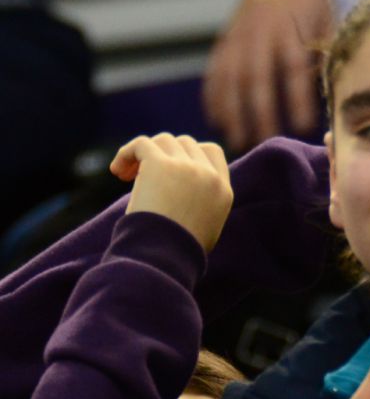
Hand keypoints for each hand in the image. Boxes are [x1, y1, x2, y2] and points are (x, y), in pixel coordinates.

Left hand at [110, 133, 232, 252]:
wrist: (163, 258)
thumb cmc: (177, 253)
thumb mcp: (204, 228)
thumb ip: (202, 205)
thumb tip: (185, 195)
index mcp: (223, 190)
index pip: (212, 152)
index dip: (189, 155)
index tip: (170, 170)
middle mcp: (207, 174)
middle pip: (185, 143)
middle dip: (165, 155)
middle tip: (143, 177)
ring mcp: (185, 167)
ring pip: (163, 141)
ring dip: (145, 154)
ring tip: (127, 176)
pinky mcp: (159, 163)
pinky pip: (140, 144)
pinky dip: (127, 153)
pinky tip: (117, 172)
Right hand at [204, 0, 333, 151]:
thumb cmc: (314, 6)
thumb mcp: (328, 21)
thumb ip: (329, 53)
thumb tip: (339, 90)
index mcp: (290, 26)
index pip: (294, 66)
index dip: (298, 97)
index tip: (304, 126)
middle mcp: (260, 31)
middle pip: (256, 75)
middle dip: (259, 111)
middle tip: (264, 142)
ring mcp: (238, 36)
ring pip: (230, 76)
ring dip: (232, 111)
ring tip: (238, 141)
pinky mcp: (225, 41)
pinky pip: (215, 70)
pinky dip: (214, 96)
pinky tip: (216, 121)